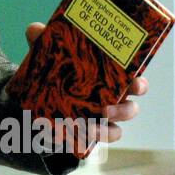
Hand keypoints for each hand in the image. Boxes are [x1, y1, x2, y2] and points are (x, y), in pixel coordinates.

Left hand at [25, 22, 147, 150]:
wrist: (34, 101)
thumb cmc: (55, 73)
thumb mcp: (49, 56)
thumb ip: (43, 41)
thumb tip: (36, 30)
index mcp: (109, 80)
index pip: (134, 83)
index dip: (140, 84)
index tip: (136, 84)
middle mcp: (110, 102)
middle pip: (130, 109)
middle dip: (125, 110)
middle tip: (109, 108)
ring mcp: (98, 123)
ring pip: (115, 131)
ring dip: (107, 130)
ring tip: (91, 126)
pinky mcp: (83, 136)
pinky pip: (93, 144)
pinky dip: (87, 142)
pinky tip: (77, 136)